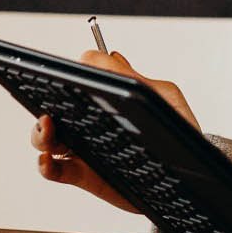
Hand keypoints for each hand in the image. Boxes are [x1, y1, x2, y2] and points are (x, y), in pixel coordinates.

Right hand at [29, 49, 203, 211]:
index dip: (67, 77)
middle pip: (54, 108)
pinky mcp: (85, 175)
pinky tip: (48, 159)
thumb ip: (136, 78)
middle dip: (43, 103)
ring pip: (47, 139)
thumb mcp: (164, 96)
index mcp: (107, 99)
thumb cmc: (180, 127)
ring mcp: (85, 148)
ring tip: (48, 127)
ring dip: (40, 133)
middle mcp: (91, 122)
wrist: (192, 170)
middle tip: (50, 106)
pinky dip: (45, 165)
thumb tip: (109, 57)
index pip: (77, 83)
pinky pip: (55, 170)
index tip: (66, 76)